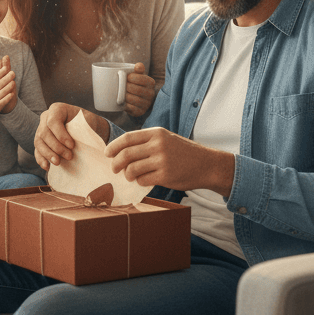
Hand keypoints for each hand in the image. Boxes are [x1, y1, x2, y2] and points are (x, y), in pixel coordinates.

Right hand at [34, 103, 106, 169]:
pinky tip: (48, 167)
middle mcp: (46, 118)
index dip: (60, 135)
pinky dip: (41, 159)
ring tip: (58, 163)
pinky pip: (37, 151)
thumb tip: (79, 137)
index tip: (72, 145)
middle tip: (69, 156)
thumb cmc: (87, 122)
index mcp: (57, 109)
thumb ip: (84, 126)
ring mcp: (41, 129)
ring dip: (48, 154)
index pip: (53, 121)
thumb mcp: (89, 120)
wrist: (85, 128)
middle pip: (44, 133)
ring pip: (38, 142)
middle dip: (56, 147)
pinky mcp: (40, 142)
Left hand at [105, 127, 234, 193]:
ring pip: (132, 169)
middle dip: (115, 163)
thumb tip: (121, 152)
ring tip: (130, 176)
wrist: (206, 164)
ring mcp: (162, 160)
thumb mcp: (166, 138)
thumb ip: (146, 142)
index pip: (128, 138)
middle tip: (114, 169)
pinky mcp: (165, 176)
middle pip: (126, 154)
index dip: (114, 146)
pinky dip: (139, 181)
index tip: (107, 153)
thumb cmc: (183, 152)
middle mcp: (158, 145)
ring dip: (127, 174)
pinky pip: (142, 180)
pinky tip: (143, 180)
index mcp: (156, 133)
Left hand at [123, 62, 156, 118]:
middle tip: (121, 85)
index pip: (142, 79)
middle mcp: (151, 94)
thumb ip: (138, 68)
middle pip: (138, 90)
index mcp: (151, 83)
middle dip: (127, 87)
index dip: (132, 78)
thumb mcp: (138, 74)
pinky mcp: (140, 112)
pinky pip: (132, 109)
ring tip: (120, 93)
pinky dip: (125, 105)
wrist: (136, 97)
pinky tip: (122, 102)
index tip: (126, 77)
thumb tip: (138, 66)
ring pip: (134, 100)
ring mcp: (146, 104)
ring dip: (125, 96)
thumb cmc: (135, 83)